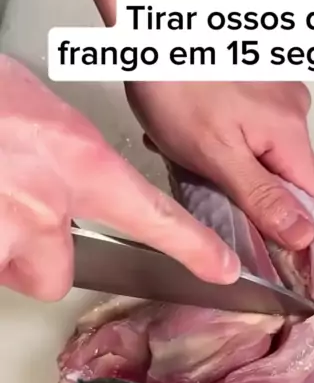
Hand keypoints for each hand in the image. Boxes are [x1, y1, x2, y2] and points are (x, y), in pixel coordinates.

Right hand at [0, 55, 239, 301]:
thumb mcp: (37, 107)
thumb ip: (67, 158)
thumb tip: (69, 182)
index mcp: (76, 162)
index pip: (153, 217)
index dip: (192, 248)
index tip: (222, 271)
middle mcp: (43, 207)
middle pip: (57, 275)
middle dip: (38, 256)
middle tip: (13, 213)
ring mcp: (3, 231)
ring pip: (10, 271)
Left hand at [126, 80, 313, 251]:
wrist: (151, 20)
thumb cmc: (176, 82)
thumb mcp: (216, 156)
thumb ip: (262, 198)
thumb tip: (304, 236)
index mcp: (291, 131)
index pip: (313, 200)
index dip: (292, 229)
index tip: (262, 245)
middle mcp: (294, 109)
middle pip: (286, 177)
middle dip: (248, 192)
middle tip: (205, 182)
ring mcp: (275, 91)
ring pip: (262, 154)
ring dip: (229, 165)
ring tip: (187, 147)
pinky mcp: (255, 80)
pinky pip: (248, 128)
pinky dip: (221, 139)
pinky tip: (189, 128)